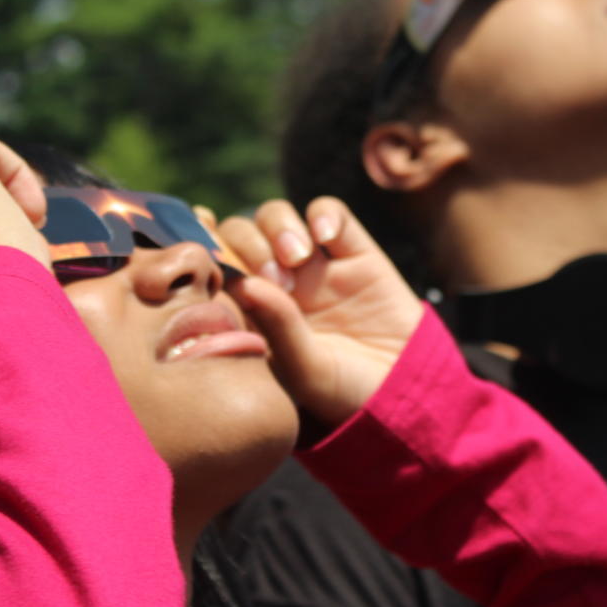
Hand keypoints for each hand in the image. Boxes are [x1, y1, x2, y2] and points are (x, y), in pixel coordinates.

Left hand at [216, 197, 423, 426]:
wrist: (407, 393)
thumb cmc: (345, 394)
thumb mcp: (305, 371)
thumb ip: (277, 327)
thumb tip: (245, 283)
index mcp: (251, 312)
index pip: (214, 266)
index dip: (202, 244)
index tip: (199, 241)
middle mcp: (276, 283)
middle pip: (240, 233)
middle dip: (249, 245)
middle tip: (275, 279)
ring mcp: (314, 265)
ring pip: (276, 216)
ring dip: (280, 229)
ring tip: (298, 260)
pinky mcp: (354, 252)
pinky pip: (329, 212)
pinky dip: (322, 215)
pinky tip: (325, 238)